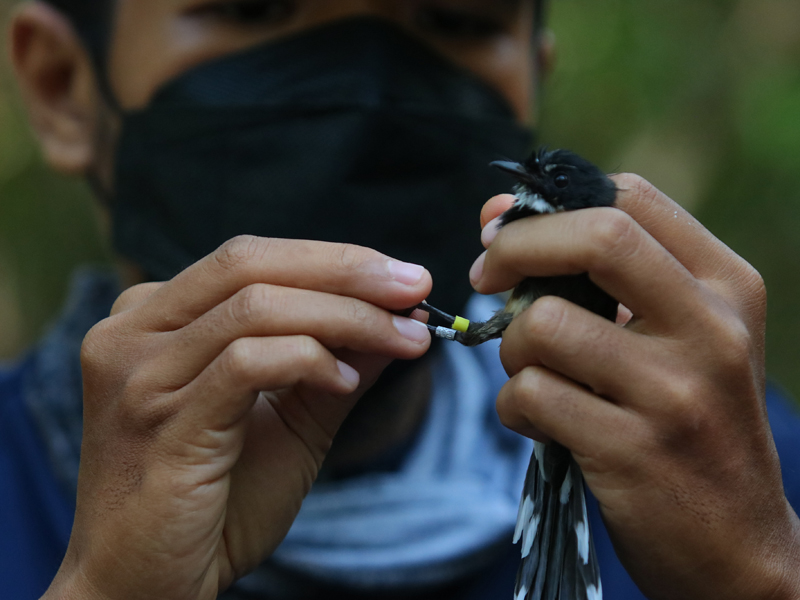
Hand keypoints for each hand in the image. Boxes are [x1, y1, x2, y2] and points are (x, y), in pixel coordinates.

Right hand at [43, 236, 431, 599]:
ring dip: (347, 317)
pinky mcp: (160, 423)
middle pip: (249, 264)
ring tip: (404, 339)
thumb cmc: (215, 504)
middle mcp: (133, 332)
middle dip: (346, 270)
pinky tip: (348, 381)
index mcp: (154, 318)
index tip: (404, 279)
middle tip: (415, 286)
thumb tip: (396, 317)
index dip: (334, 260)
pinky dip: (310, 360)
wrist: (148, 587)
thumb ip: (333, 362)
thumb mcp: (289, 420)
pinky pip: (246, 364)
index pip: (251, 260)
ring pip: (255, 307)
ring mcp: (139, 375)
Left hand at [476, 178, 799, 598]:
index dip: (550, 206)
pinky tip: (538, 423)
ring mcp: (676, 391)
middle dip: (515, 248)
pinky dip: (513, 407)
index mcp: (726, 286)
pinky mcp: (634, 450)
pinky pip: (529, 395)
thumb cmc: (691, 424)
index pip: (631, 196)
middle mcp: (711, 328)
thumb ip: (604, 276)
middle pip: (595, 236)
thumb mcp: (680, 338)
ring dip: (511, 349)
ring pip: (543, 325)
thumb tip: (499, 213)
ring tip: (532, 376)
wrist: (737, 545)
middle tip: (484, 278)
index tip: (505, 233)